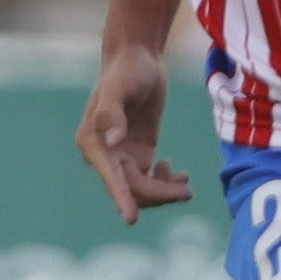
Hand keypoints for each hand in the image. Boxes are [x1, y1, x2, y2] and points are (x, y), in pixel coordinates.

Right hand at [78, 43, 193, 223]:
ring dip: (164, 191)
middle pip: (132, 187)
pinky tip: (181, 174)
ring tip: (186, 183)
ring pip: (143, 188)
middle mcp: (104, 154)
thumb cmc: (126, 71)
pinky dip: (167, 182)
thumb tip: (114, 141)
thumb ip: (113, 113)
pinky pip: (151, 179)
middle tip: (187, 192)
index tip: (130, 220)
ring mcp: (122, 156)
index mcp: (93, 143)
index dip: (121, 198)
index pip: (111, 176)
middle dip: (158, 194)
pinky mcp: (140, 153)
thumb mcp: (120, 88)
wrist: (139, 59)